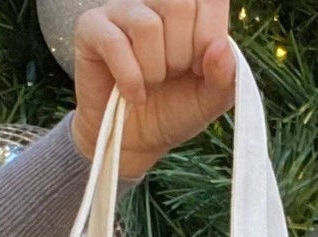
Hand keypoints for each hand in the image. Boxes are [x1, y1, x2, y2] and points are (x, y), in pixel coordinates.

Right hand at [70, 0, 236, 180]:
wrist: (134, 142)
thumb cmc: (172, 112)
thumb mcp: (209, 100)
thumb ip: (225, 77)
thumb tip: (221, 46)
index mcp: (189, 11)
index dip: (209, 39)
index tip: (199, 69)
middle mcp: (155, 2)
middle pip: (179, 4)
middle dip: (181, 55)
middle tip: (171, 77)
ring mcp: (122, 10)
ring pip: (148, 25)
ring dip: (154, 70)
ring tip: (150, 84)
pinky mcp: (92, 28)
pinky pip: (116, 43)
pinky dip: (130, 79)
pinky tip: (133, 95)